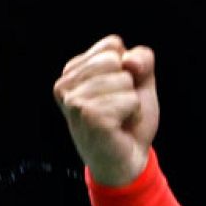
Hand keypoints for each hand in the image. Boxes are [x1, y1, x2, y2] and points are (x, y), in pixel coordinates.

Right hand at [52, 34, 159, 185]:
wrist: (128, 161)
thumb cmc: (129, 121)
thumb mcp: (139, 82)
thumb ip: (140, 59)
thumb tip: (128, 61)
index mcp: (72, 70)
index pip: (112, 44)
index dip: (129, 68)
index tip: (118, 92)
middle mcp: (65, 83)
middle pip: (117, 59)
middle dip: (129, 85)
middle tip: (118, 109)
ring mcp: (74, 100)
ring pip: (124, 80)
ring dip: (131, 102)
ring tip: (118, 119)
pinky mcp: (88, 115)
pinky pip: (130, 99)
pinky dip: (133, 114)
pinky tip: (119, 127)